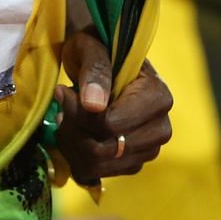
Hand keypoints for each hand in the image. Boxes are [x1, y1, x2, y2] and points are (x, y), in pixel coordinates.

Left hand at [53, 29, 171, 184]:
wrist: (101, 61)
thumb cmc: (97, 48)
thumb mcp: (91, 47)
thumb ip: (95, 70)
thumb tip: (94, 105)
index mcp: (158, 97)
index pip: (112, 124)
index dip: (80, 114)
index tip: (64, 93)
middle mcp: (160, 128)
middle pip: (106, 149)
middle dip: (73, 131)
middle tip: (60, 107)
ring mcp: (148, 149)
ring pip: (99, 165)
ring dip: (72, 144)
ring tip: (65, 119)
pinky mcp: (133, 162)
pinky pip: (98, 172)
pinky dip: (77, 157)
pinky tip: (73, 133)